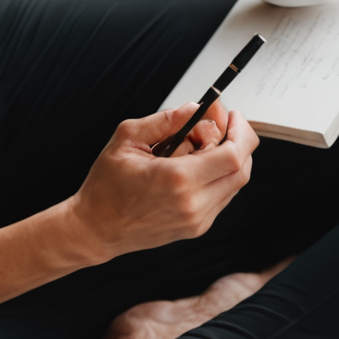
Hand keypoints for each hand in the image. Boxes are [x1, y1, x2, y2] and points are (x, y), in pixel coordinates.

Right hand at [68, 101, 256, 259]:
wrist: (96, 229)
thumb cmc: (106, 187)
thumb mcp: (128, 139)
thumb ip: (166, 120)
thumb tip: (195, 108)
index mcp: (177, 179)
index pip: (233, 154)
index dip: (240, 131)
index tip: (232, 117)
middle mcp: (193, 204)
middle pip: (241, 169)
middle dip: (236, 141)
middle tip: (216, 126)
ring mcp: (198, 220)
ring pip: (235, 183)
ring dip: (226, 159)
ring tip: (195, 147)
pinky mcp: (197, 227)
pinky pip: (222, 196)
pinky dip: (217, 176)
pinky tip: (193, 167)